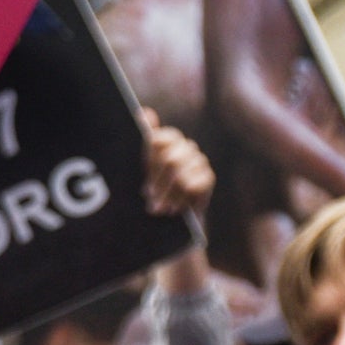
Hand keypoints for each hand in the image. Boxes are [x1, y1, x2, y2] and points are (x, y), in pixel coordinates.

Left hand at [141, 107, 216, 293]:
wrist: (167, 231)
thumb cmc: (147, 199)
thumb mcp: (136, 174)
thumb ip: (140, 144)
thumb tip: (145, 112)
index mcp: (164, 141)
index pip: (157, 138)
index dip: (148, 159)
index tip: (141, 180)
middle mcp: (182, 146)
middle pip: (168, 155)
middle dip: (156, 180)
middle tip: (147, 198)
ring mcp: (198, 160)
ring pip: (180, 169)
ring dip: (167, 193)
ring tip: (158, 208)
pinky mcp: (208, 178)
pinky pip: (195, 182)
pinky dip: (181, 199)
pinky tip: (175, 210)